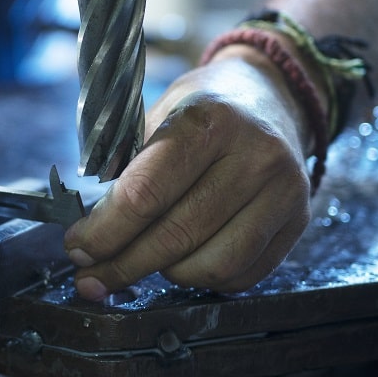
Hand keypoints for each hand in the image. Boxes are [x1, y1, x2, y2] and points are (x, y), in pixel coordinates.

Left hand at [63, 46, 312, 296]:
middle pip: (176, 235)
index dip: (104, 231)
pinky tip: (182, 263)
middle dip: (123, 264)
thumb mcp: (158, 114)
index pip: (145, 194)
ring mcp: (284, 191)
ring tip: (142, 262)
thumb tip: (89, 234)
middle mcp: (254, 156)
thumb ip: (126, 168)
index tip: (77, 246)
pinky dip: (204, 279)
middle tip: (92, 276)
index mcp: (209, 120)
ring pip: (212, 264)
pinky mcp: (299, 220)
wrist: (272, 96)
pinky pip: (243, 274)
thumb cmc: (203, 109)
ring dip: (166, 274)